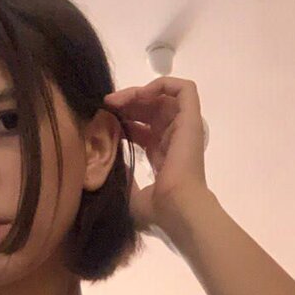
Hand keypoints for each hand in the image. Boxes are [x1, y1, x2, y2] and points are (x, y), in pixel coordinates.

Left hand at [103, 77, 211, 235]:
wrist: (175, 209)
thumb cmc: (156, 209)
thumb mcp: (129, 194)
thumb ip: (120, 178)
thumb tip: (107, 166)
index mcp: (161, 155)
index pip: (142, 128)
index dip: (123, 120)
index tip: (104, 121)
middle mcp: (173, 139)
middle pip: (150, 109)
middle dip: (127, 103)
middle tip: (106, 106)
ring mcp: (183, 128)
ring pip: (163, 96)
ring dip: (138, 92)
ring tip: (117, 101)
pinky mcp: (191, 119)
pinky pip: (184, 88)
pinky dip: (161, 84)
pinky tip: (140, 95)